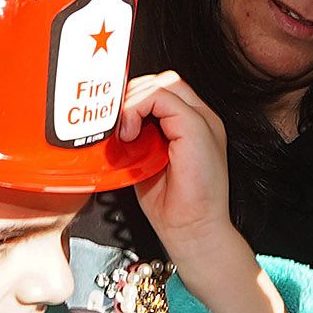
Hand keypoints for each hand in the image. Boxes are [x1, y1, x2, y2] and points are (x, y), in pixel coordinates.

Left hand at [118, 74, 282, 312]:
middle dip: (131, 96)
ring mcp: (204, 122)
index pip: (161, 89)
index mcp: (192, 125)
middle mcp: (202, 118)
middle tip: (115, 125)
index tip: (115, 123)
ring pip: (163, 83)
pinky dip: (138, 109)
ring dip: (133, 102)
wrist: (193, 232)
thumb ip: (136, 136)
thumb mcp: (145, 161)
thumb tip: (108, 122)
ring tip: (123, 132)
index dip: (134, 99)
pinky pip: (164, 97)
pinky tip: (129, 134)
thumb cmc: (171, 205)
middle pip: (162, 80)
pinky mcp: (198, 129)